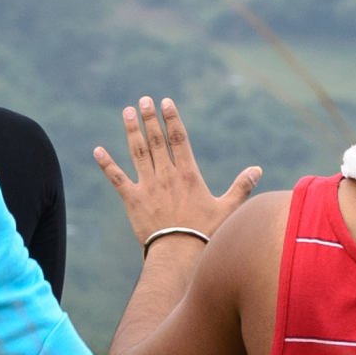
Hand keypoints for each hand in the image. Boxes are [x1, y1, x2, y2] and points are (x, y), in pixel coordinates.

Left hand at [93, 96, 260, 250]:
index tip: (165, 102)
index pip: (178, 139)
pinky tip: (97, 150)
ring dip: (131, 131)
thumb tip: (257, 169)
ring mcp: (148, 186)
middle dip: (149, 118)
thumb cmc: (205, 233)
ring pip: (137, 152)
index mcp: (188, 174)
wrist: (179, 254)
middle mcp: (166, 175)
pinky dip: (107, 164)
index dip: (171, 119)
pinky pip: (117, 178)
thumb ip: (241, 186)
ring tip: (127, 112)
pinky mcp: (133, 200)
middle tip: (143, 100)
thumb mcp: (228, 208)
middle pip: (156, 140)